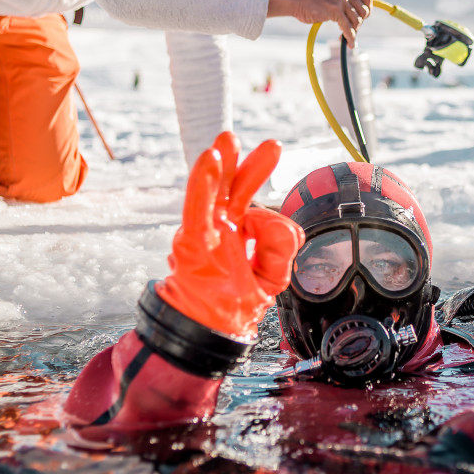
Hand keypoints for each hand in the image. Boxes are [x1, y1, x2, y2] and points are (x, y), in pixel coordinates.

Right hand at [157, 132, 303, 339]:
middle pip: (238, 190)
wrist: (208, 333)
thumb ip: (281, 248)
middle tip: (273, 145)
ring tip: (228, 140)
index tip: (266, 243)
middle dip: (252, 166)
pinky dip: (202, 183)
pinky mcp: (192, 242)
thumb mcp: (272, 279)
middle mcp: (223, 229)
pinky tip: (209, 159)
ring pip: (216, 192)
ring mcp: (207, 234)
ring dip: (223, 165)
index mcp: (242, 237)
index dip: (272, 223)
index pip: (262, 215)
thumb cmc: (233, 307)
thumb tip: (268, 219)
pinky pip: (198, 208)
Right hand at [268, 0, 371, 47]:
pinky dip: (350, 38)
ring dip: (353, 32)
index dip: (367, 11)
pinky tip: (349, 44)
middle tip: (351, 30)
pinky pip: (348, 28)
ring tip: (346, 37)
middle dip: (359, 23)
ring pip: (357, 21)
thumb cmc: (309, 1)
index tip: (362, 20)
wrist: (295, 1)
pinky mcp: (335, 10)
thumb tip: (355, 15)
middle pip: (364, 11)